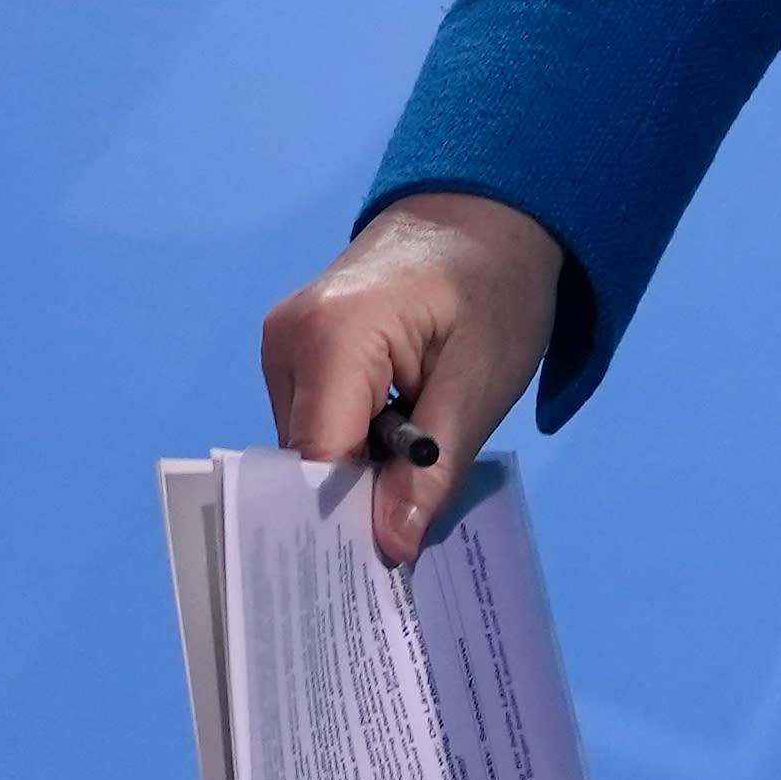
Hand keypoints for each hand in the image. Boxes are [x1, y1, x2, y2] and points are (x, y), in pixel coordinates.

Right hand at [259, 192, 565, 566]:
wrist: (486, 209)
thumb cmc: (496, 285)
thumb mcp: (480, 385)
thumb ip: (430, 470)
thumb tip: (388, 548)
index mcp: (333, 336)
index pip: (315, 463)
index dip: (344, 521)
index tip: (380, 570)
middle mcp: (288, 337)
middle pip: (305, 458)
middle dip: (351, 503)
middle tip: (404, 546)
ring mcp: (284, 338)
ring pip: (307, 445)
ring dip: (355, 472)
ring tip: (409, 487)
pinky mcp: (295, 344)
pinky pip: (313, 418)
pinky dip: (350, 443)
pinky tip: (394, 452)